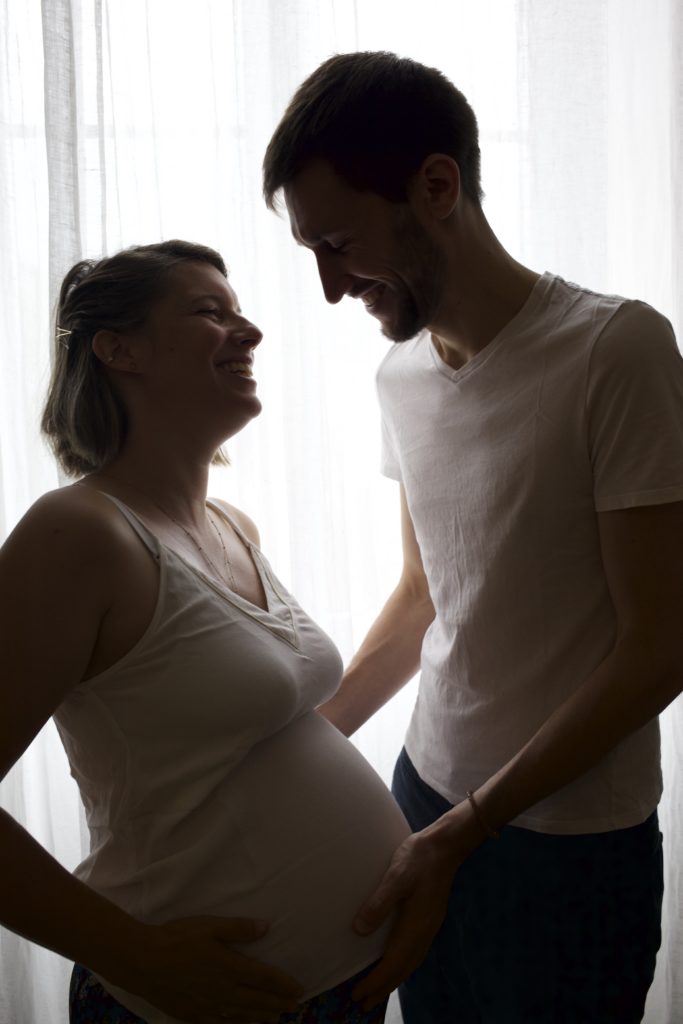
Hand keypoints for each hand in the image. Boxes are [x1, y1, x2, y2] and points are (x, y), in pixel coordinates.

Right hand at [117, 916, 304, 1023]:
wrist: (143, 962)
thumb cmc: (178, 939)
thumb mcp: (210, 926)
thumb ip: (239, 929)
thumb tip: (267, 927)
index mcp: (231, 968)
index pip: (265, 979)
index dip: (284, 985)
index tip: (299, 989)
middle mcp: (224, 991)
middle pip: (257, 1000)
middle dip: (277, 1003)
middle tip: (294, 1006)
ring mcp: (208, 1006)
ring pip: (241, 1015)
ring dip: (260, 1016)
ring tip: (274, 1018)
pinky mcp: (192, 1015)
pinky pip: (220, 1023)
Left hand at [350, 831, 462, 1010]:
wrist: (445, 845)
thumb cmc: (418, 857)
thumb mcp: (396, 876)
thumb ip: (378, 903)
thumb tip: (359, 930)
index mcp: (416, 925)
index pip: (393, 963)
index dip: (376, 981)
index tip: (358, 995)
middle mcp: (425, 931)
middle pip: (403, 969)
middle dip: (384, 987)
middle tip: (364, 1004)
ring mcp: (430, 925)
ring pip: (411, 962)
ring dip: (394, 978)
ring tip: (378, 990)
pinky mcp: (430, 918)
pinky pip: (416, 952)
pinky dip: (404, 965)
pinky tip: (397, 962)